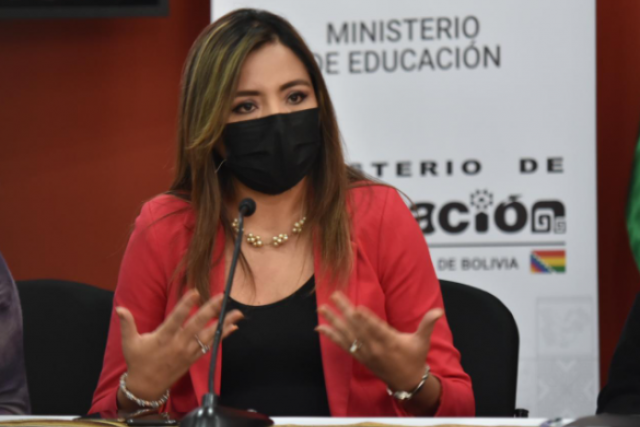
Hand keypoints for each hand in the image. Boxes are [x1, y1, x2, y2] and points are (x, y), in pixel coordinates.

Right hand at [116, 290, 242, 401]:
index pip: (176, 319)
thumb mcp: (129, 343)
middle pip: (196, 325)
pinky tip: (232, 327)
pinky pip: (210, 345)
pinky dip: (221, 336)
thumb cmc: (138, 361)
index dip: (185, 305)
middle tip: (221, 297)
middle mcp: (178, 344)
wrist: (146, 387)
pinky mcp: (194, 358)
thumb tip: (120, 308)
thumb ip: (128, 324)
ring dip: (223, 323)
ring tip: (236, 312)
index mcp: (162, 338)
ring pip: (208, 335)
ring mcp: (188, 352)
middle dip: (209, 310)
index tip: (195, 292)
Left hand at [317, 291, 442, 391]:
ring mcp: (365, 352)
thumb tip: (439, 311)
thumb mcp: (423, 341)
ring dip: (334, 321)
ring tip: (322, 309)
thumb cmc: (415, 358)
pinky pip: (343, 345)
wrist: (407, 382)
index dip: (366, 319)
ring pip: (347, 334)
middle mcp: (375, 347)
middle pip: (358, 327)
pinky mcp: (359, 356)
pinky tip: (320, 328)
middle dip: (345, 311)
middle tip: (334, 296)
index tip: (357, 308)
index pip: (376, 328)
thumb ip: (428, 324)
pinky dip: (331, 336)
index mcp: (391, 341)